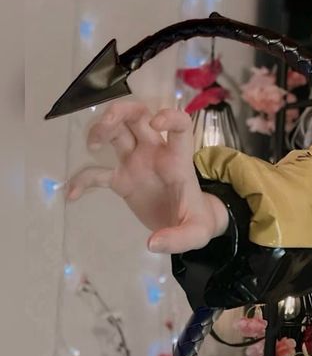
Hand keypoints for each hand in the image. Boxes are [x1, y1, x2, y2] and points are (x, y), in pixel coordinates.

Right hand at [67, 100, 225, 253]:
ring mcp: (137, 163)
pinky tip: (72, 195)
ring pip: (117, 131)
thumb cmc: (196, 221)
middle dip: (120, 112)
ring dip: (101, 130)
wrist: (186, 227)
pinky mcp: (122, 180)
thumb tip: (153, 243)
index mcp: (177, 160)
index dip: (170, 116)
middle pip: (138, 116)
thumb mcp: (196, 233)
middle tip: (106, 125)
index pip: (179, 126)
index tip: (156, 123)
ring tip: (92, 146)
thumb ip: (179, 238)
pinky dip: (83, 180)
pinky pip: (98, 173)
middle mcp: (155, 154)